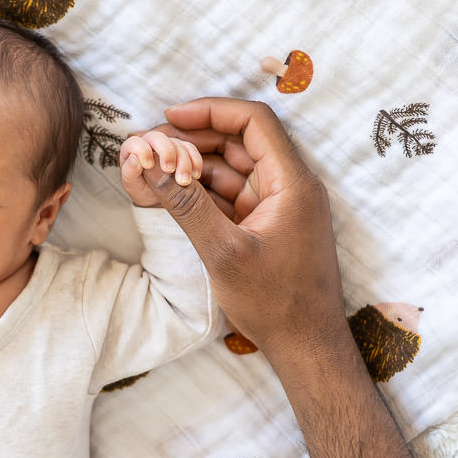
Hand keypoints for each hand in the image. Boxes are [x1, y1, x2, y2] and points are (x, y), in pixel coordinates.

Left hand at [118, 131, 202, 206]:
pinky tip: (195, 175)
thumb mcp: (132, 186)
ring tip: (183, 181)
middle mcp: (150, 144)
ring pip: (177, 145)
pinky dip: (195, 162)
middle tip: (169, 170)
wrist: (157, 198)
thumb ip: (130, 172)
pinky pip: (191, 149)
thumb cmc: (142, 189)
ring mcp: (168, 145)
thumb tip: (134, 159)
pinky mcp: (183, 150)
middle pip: (158, 138)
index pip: (135, 142)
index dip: (142, 151)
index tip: (148, 166)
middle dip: (166, 152)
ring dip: (183, 163)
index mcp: (132, 150)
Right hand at [139, 98, 346, 358]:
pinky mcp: (269, 225)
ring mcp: (281, 206)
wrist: (306, 346)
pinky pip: (234, 194)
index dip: (211, 112)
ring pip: (235, 168)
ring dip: (197, 165)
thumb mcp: (222, 252)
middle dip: (196, 138)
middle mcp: (291, 186)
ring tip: (156, 166)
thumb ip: (186, 204)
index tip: (170, 117)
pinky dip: (205, 190)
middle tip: (153, 144)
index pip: (254, 122)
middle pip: (242, 141)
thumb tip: (151, 164)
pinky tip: (174, 192)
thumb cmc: (275, 303)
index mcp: (292, 183)